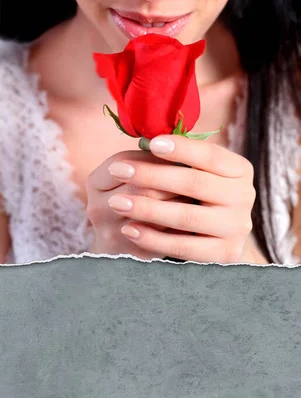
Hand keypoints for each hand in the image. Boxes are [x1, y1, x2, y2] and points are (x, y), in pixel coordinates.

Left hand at [87, 135, 258, 263]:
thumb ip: (180, 158)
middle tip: (118, 170)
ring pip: (186, 217)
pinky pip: (184, 248)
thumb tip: (146, 143)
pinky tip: (129, 230)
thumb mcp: (198, 171)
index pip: (210, 155)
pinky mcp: (225, 254)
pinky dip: (153, 239)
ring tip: (117, 202)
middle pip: (194, 184)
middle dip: (152, 176)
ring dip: (147, 209)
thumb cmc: (198, 192)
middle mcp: (244, 196)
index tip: (151, 143)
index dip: (181, 149)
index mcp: (240, 169)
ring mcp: (238, 227)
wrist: (217, 236)